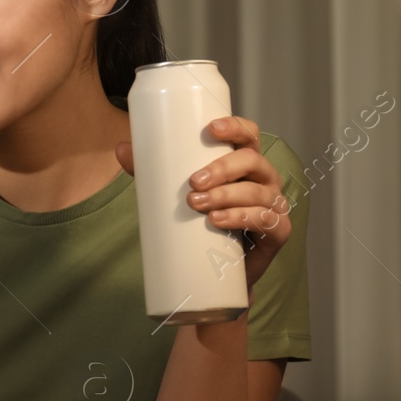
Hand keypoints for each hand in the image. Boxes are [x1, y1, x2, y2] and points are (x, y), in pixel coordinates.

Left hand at [115, 115, 290, 288]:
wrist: (218, 274)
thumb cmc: (202, 223)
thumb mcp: (177, 194)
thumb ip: (153, 172)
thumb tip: (122, 148)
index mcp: (245, 163)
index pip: (249, 136)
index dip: (236, 127)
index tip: (211, 129)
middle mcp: (265, 179)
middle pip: (252, 161)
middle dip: (222, 168)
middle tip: (193, 182)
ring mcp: (275, 205)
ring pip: (256, 192)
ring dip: (226, 196)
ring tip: (197, 204)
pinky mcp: (278, 232)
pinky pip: (267, 221)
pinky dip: (242, 218)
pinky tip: (219, 220)